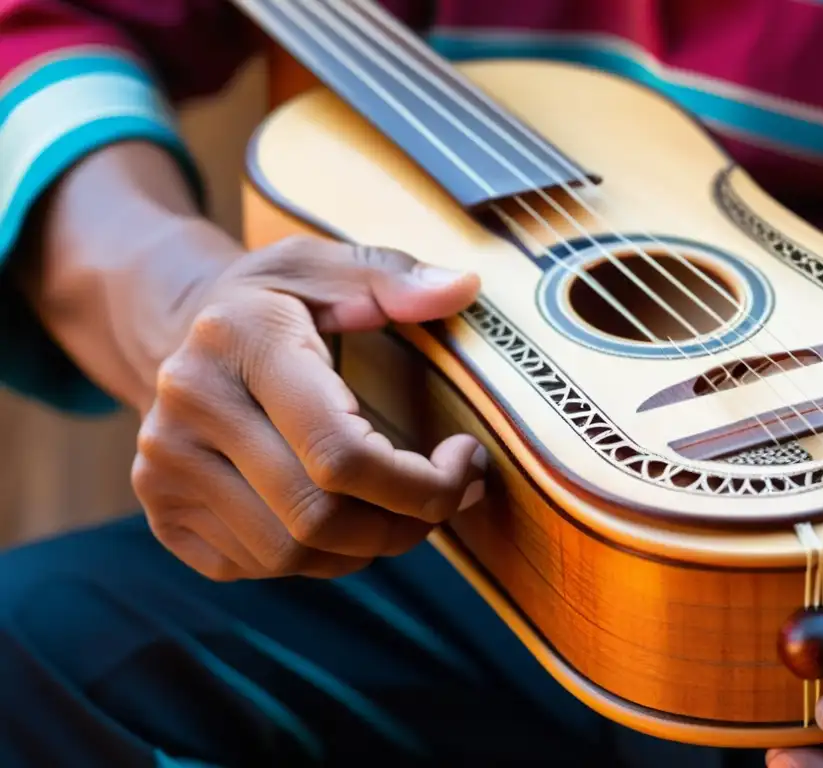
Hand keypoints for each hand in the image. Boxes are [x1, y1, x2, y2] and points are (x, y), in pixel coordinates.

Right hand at [131, 234, 486, 580]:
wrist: (170, 335)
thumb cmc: (268, 302)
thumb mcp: (323, 265)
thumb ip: (395, 274)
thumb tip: (464, 288)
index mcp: (238, 342)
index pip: (339, 454)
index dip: (421, 483)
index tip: (465, 463)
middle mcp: (191, 408)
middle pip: (317, 518)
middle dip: (404, 523)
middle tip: (446, 497)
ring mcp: (165, 467)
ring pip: (289, 554)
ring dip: (365, 547)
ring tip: (397, 507)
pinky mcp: (161, 511)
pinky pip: (256, 566)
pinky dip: (316, 557)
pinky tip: (339, 516)